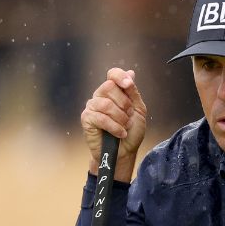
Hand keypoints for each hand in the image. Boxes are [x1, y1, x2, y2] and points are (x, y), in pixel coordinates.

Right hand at [80, 67, 147, 181]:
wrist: (124, 152)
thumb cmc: (131, 132)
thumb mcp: (138, 110)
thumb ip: (133, 92)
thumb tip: (131, 73)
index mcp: (114, 92)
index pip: (112, 74)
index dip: (119, 76)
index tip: (129, 85)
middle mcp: (100, 96)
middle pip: (109, 87)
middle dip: (124, 103)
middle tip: (129, 116)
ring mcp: (92, 107)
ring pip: (106, 104)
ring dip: (120, 117)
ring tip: (125, 127)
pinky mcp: (86, 119)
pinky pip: (100, 117)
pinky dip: (114, 127)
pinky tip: (120, 133)